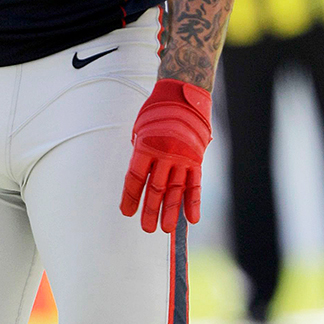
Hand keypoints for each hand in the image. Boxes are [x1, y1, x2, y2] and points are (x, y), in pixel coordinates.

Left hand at [120, 79, 211, 233]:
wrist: (182, 94)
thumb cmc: (156, 112)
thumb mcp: (140, 129)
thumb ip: (141, 153)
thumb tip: (139, 177)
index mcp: (145, 146)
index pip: (135, 179)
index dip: (130, 198)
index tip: (127, 212)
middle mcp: (164, 154)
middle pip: (155, 189)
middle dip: (150, 210)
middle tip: (146, 228)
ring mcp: (182, 157)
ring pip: (175, 190)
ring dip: (170, 211)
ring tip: (165, 229)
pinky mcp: (197, 159)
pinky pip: (195, 185)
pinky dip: (193, 202)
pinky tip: (191, 219)